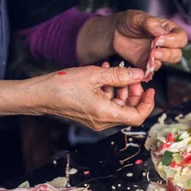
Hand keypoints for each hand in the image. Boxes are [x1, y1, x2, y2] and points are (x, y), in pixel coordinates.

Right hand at [26, 65, 154, 130]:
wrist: (41, 94)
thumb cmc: (64, 85)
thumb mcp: (95, 75)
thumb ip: (120, 75)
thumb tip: (139, 74)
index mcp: (107, 114)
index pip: (138, 116)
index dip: (147, 103)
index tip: (149, 89)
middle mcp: (103, 121)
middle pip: (129, 110)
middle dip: (133, 92)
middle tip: (130, 74)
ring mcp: (97, 119)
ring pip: (119, 106)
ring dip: (120, 88)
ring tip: (113, 69)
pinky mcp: (91, 115)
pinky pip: (107, 104)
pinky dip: (110, 90)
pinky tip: (104, 74)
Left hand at [112, 10, 187, 72]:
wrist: (116, 32)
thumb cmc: (130, 21)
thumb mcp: (138, 18)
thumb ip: (150, 23)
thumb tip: (161, 31)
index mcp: (168, 30)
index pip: (181, 38)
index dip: (173, 40)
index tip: (159, 38)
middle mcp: (166, 44)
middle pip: (177, 53)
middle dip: (168, 54)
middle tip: (154, 50)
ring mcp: (157, 55)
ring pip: (167, 63)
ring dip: (161, 61)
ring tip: (150, 57)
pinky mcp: (147, 64)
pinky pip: (153, 70)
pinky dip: (150, 70)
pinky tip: (145, 66)